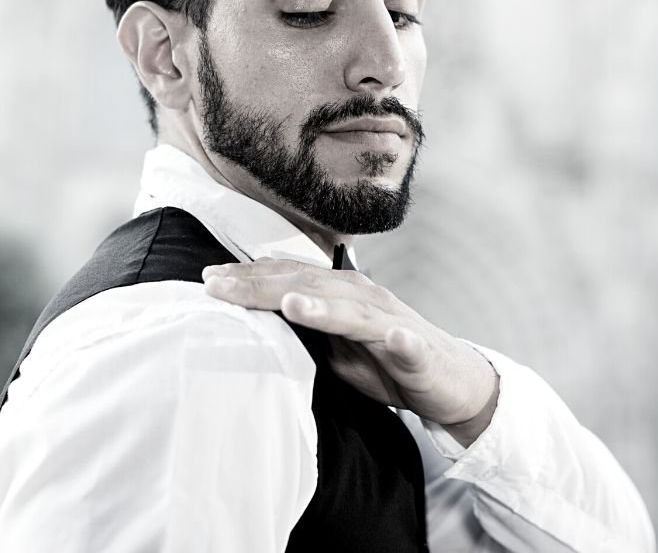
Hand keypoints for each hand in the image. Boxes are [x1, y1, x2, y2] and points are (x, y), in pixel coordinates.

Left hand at [201, 259, 499, 445]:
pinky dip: (402, 341)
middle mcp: (366, 298)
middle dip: (266, 286)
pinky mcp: (419, 353)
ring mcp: (393, 323)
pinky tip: (394, 339)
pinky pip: (409, 346)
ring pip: (355, 312)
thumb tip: (252, 321)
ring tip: (290, 304)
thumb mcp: (334, 344)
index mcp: (342, 294)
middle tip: (221, 286)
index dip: (250, 277)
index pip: (290, 278)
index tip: (208, 279)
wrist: (450, 380)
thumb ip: (302, 328)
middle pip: (311, 287)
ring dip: (325, 307)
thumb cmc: (387, 360)